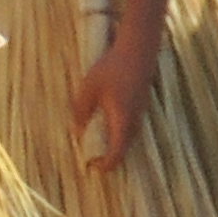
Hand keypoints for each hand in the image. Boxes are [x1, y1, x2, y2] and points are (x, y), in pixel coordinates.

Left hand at [72, 36, 154, 173]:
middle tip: (92, 162)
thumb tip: (77, 132)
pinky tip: (106, 128)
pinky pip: (130, 127)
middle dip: (110, 158)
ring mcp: (140, 112)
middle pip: (125, 148)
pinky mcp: (140, 104)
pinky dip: (119, 134)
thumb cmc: (112, 67)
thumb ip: (80, 112)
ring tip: (97, 148)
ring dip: (115, 146)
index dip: (107, 165)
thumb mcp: (88, 89)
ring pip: (129, 137)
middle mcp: (135, 119)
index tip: (93, 168)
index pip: (118, 152)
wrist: (138, 48)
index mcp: (123, 120)